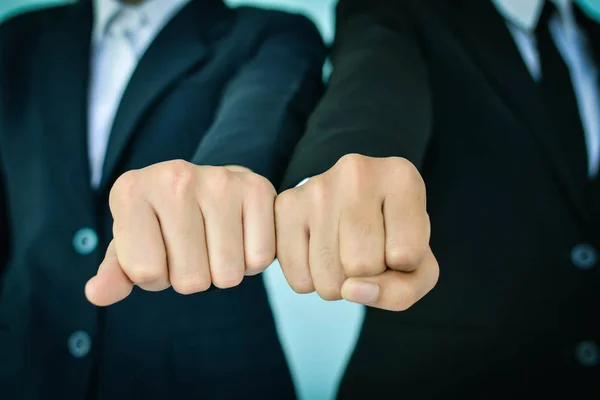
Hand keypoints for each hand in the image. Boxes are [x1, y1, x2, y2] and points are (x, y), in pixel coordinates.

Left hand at [85, 161, 276, 306]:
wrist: (212, 185)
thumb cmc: (165, 223)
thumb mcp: (133, 244)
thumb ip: (115, 272)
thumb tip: (96, 294)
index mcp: (131, 191)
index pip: (146, 273)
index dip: (156, 277)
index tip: (161, 251)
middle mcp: (174, 177)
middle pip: (190, 280)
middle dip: (193, 277)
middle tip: (193, 248)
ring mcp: (219, 180)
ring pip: (227, 274)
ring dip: (223, 272)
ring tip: (216, 243)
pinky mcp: (257, 187)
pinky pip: (258, 259)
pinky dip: (252, 260)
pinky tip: (240, 237)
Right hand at [275, 154, 438, 310]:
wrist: (352, 205)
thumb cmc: (391, 237)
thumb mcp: (417, 265)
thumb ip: (403, 290)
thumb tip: (350, 291)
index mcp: (401, 177)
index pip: (406, 256)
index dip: (405, 265)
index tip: (399, 240)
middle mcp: (356, 172)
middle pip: (363, 266)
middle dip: (369, 275)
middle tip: (369, 248)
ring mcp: (316, 188)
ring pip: (329, 280)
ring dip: (340, 283)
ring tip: (344, 250)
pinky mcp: (286, 207)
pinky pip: (299, 279)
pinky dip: (312, 280)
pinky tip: (320, 251)